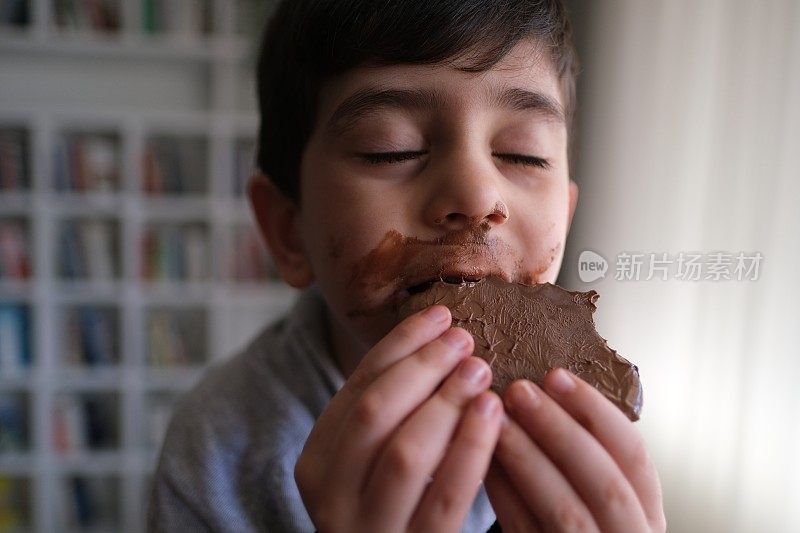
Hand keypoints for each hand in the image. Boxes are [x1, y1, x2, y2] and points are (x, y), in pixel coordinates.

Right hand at [295, 305, 502, 531]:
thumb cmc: (397, 505)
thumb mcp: (377, 460)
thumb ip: (394, 412)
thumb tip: (441, 335)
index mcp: (316, 461)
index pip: (356, 389)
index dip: (400, 346)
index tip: (441, 315)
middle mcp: (329, 496)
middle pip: (373, 413)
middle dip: (422, 367)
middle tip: (464, 340)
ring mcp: (365, 530)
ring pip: (405, 451)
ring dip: (446, 401)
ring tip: (480, 371)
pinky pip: (444, 495)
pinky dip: (471, 447)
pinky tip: (492, 414)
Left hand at [485, 368, 665, 531]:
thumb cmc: (577, 530)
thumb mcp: (599, 501)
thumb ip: (586, 462)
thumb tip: (547, 391)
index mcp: (647, 518)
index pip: (635, 456)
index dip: (596, 411)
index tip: (557, 376)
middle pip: (604, 480)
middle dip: (559, 429)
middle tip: (518, 390)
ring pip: (565, 510)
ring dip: (527, 459)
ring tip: (495, 421)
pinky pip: (524, 531)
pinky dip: (504, 495)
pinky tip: (483, 462)